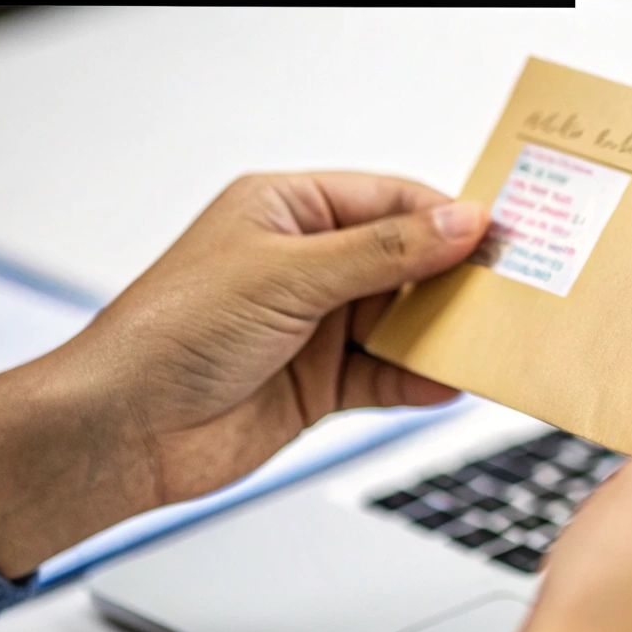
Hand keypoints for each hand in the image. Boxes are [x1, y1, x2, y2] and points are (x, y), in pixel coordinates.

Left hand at [0, 173, 488, 576]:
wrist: (119, 432)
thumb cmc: (172, 333)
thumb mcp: (288, 276)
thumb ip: (384, 251)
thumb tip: (461, 221)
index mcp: (287, 209)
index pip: (390, 200)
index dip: (447, 216)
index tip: (501, 236)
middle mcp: (304, 262)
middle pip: (405, 259)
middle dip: (454, 276)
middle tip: (512, 289)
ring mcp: (313, 325)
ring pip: (401, 318)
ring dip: (441, 330)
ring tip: (491, 337)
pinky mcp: (318, 383)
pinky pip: (387, 374)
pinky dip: (419, 378)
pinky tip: (449, 381)